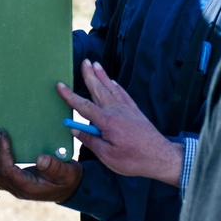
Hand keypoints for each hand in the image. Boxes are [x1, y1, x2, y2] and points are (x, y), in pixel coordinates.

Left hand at [0, 129, 81, 202]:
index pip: (9, 169)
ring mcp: (12, 188)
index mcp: (28, 186)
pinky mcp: (11, 184)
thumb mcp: (67, 172)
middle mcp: (16, 189)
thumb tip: (39, 159)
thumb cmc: (68, 178)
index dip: (3, 152)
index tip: (0, 133)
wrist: (69, 190)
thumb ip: (54, 166)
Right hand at [57, 60, 183, 186]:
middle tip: (84, 61)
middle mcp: (116, 110)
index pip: (83, 106)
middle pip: (99, 90)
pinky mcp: (135, 111)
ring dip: (102, 76)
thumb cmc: (133, 159)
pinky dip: (116, 86)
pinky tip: (113, 82)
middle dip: (89, 75)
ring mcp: (127, 109)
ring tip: (96, 64)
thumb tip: (75, 129)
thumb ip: (90, 140)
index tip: (60, 85)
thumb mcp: (107, 155)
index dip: (70, 96)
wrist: (160, 156)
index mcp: (107, 121)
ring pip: (111, 88)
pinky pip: (123, 94)